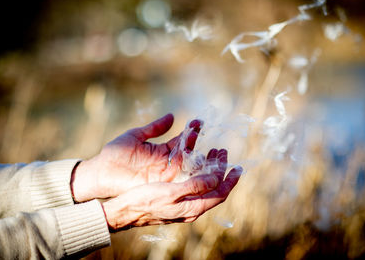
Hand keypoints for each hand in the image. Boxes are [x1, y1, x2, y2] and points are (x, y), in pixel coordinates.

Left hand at [71, 114, 201, 202]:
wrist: (102, 172)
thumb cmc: (115, 153)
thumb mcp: (136, 135)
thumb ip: (154, 128)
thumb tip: (172, 116)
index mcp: (161, 151)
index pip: (181, 140)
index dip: (191, 131)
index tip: (198, 121)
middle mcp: (166, 162)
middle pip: (187, 151)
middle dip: (193, 141)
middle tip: (196, 130)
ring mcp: (165, 173)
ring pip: (186, 163)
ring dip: (193, 153)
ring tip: (194, 139)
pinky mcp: (161, 183)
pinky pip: (179, 176)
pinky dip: (188, 168)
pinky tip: (193, 158)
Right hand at [102, 149, 242, 230]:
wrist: (126, 211)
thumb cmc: (146, 201)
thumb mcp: (172, 192)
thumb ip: (195, 186)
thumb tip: (216, 179)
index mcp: (193, 207)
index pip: (219, 194)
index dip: (230, 180)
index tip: (238, 167)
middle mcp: (191, 207)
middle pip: (213, 188)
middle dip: (220, 170)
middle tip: (221, 152)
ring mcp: (183, 204)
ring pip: (203, 186)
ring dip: (209, 170)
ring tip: (210, 153)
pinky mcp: (175, 200)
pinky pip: (193, 186)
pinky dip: (198, 173)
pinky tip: (194, 163)